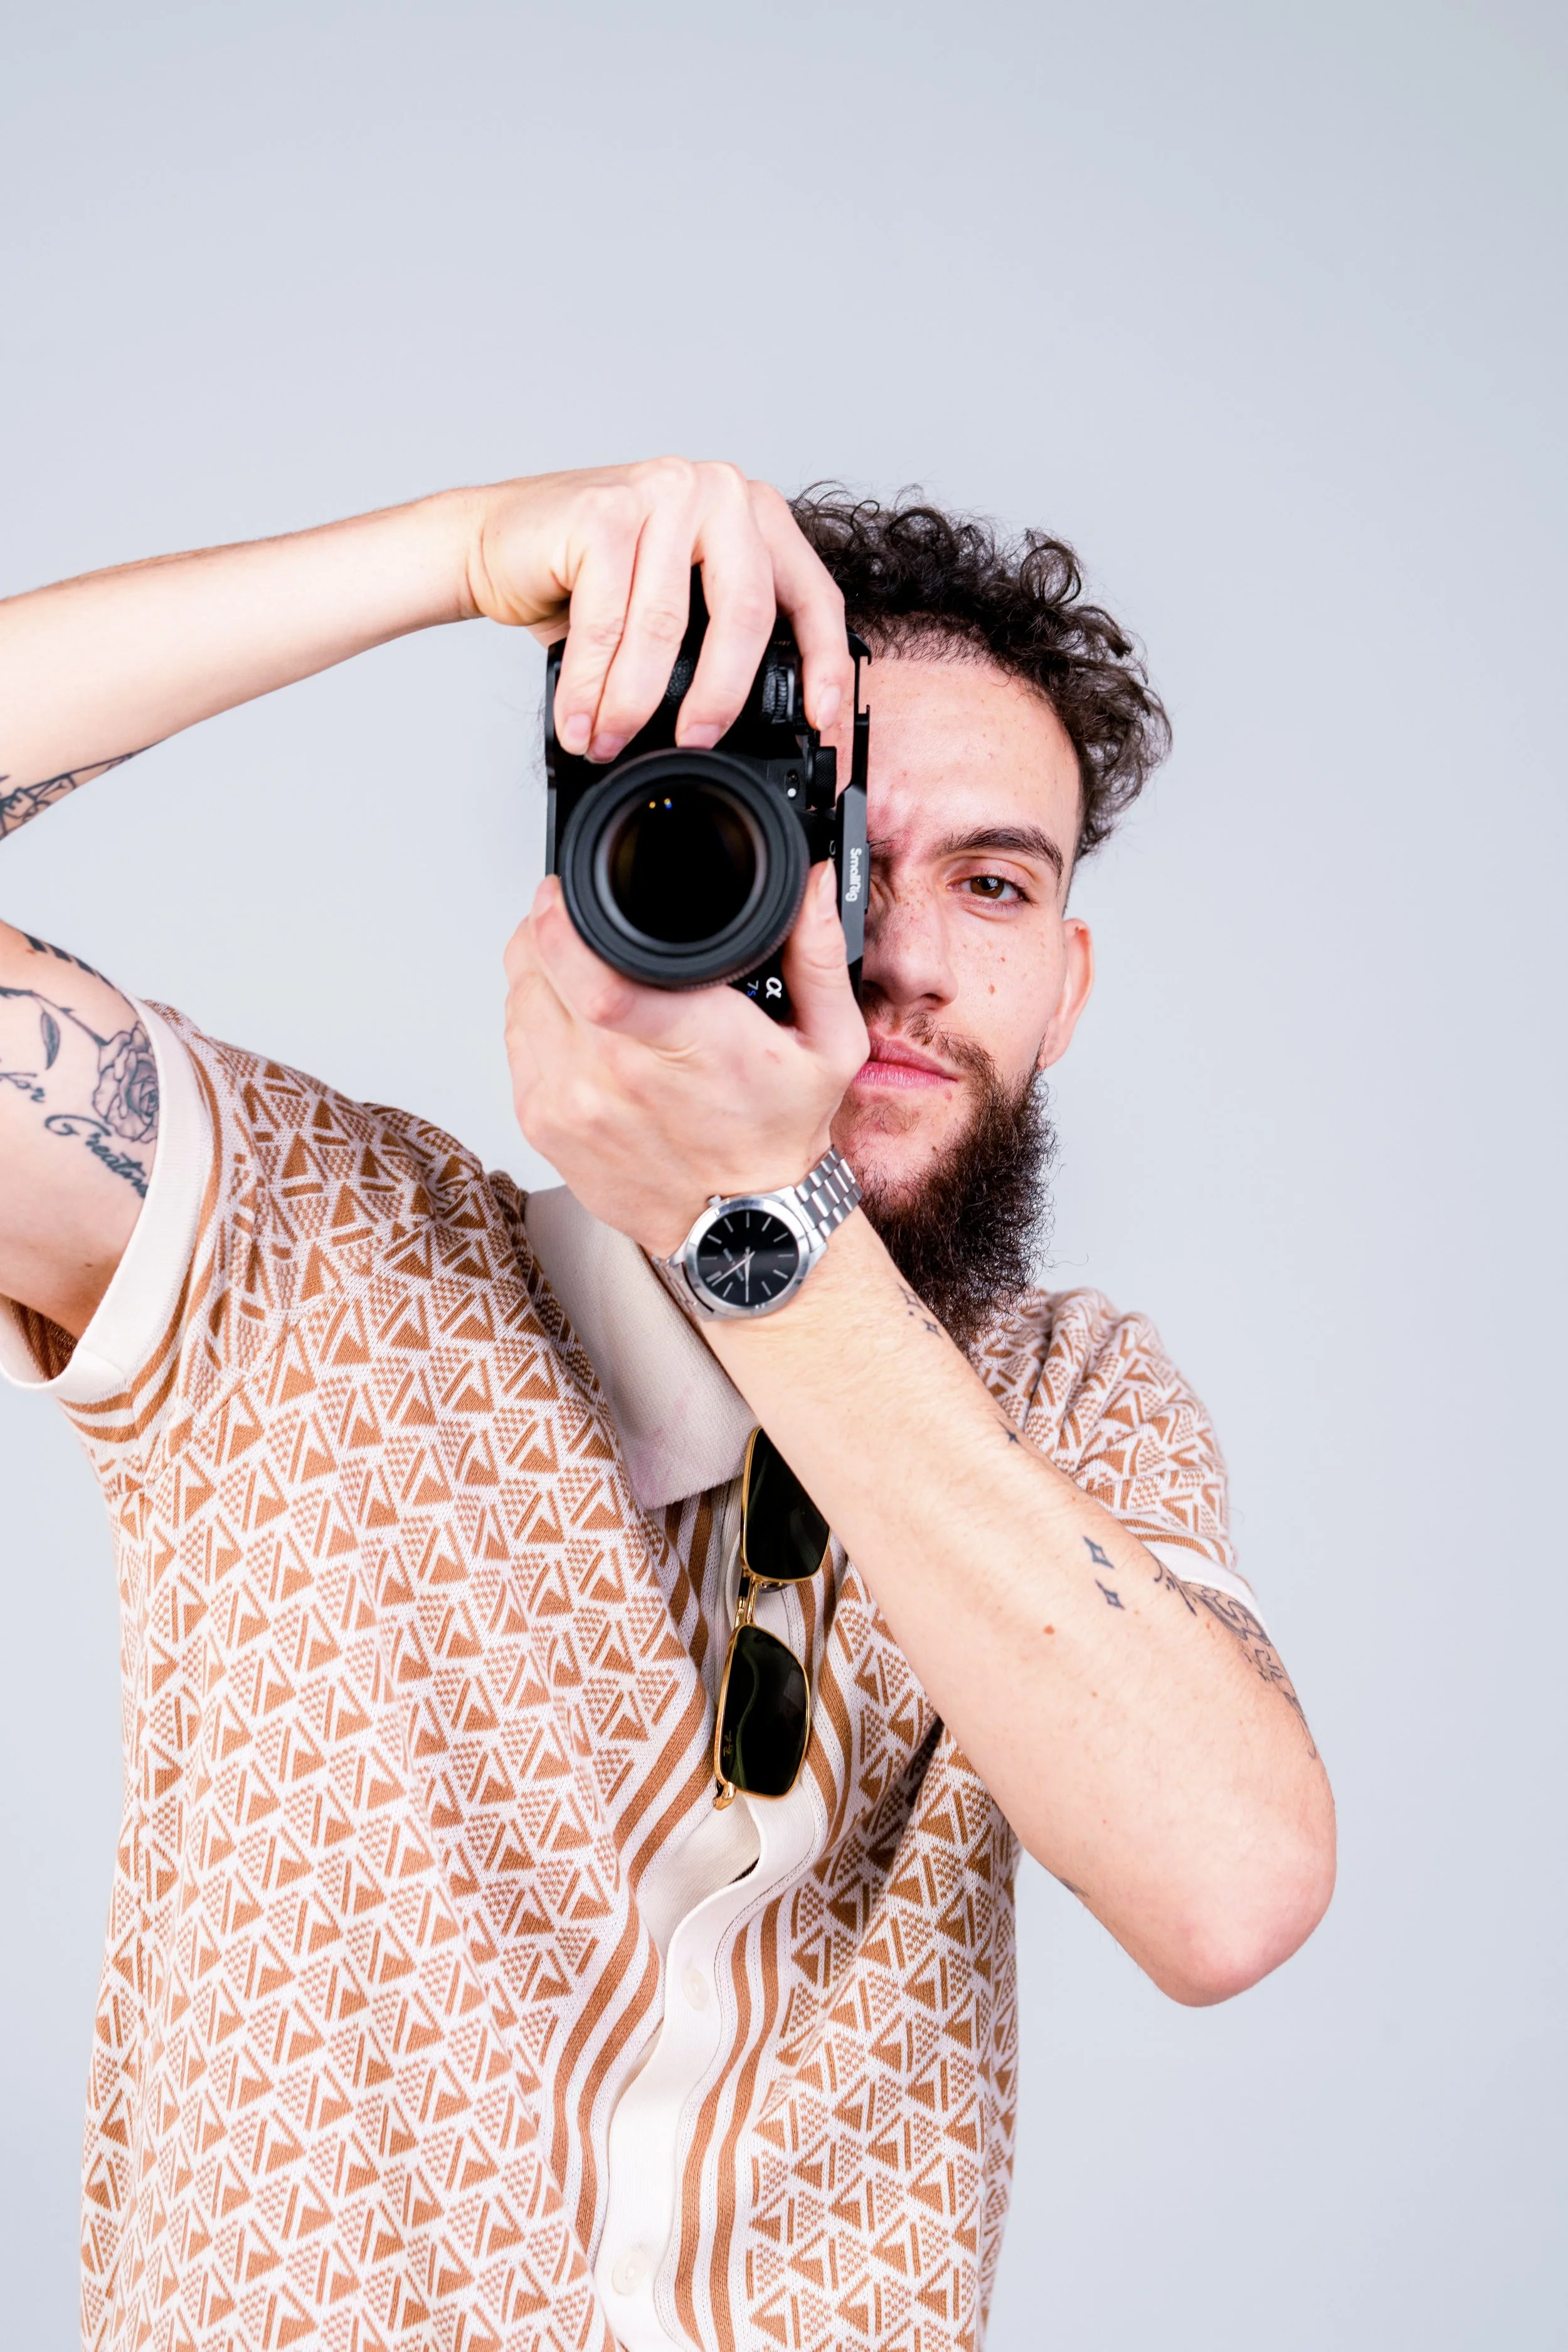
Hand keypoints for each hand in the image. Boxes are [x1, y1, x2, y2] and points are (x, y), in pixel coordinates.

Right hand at [460, 457, 851, 759]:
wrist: (497, 541)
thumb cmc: (590, 576)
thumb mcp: (676, 602)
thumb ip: (721, 636)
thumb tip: (761, 719)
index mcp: (753, 514)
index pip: (810, 594)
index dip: (823, 663)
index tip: (822, 721)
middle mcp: (716, 492)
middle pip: (744, 613)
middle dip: (721, 696)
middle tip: (696, 744)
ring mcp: (661, 493)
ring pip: (665, 627)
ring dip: (634, 704)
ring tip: (612, 743)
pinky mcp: (603, 514)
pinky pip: (606, 625)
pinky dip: (590, 688)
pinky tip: (581, 722)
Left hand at [504, 863, 868, 1254]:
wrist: (742, 1228)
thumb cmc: (778, 1137)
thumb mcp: (829, 1045)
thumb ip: (818, 955)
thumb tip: (811, 882)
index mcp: (692, 1047)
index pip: (600, 980)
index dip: (564, 924)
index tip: (564, 892)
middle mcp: (619, 1078)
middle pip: (541, 969)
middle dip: (548, 927)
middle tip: (577, 918)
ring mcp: (572, 1104)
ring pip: (519, 997)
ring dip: (537, 968)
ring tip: (579, 969)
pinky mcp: (543, 1124)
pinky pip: (513, 1040)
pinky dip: (533, 1016)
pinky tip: (572, 1020)